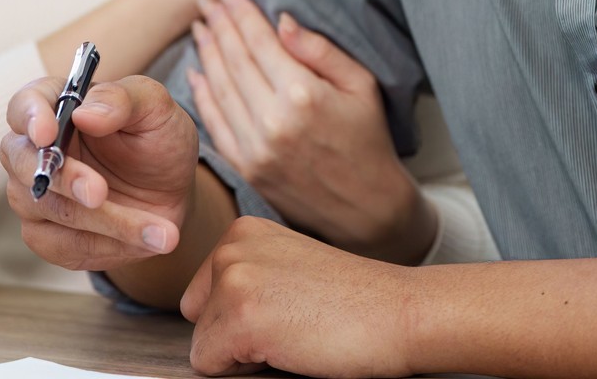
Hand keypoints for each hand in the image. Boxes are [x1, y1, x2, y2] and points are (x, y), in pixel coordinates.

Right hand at [1, 74, 198, 270]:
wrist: (171, 192)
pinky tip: (146, 240)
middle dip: (63, 179)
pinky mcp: (49, 236)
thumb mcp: (155, 108)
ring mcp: (36, 195)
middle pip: (21, 162)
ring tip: (159, 229)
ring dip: (104, 221)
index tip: (48, 134)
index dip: (30, 118)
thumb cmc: (156, 138)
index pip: (23, 105)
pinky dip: (108, 245)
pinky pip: (64, 246)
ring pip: (47, 210)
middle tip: (100, 192)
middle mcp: (35, 150)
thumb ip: (121, 101)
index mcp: (56, 106)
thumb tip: (84, 115)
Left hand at [181, 217, 416, 377]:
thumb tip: (208, 321)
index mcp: (242, 232)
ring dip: (241, 353)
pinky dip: (244, 372)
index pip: (203, 294)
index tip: (286, 309)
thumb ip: (247, 277)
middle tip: (289, 325)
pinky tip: (289, 348)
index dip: (241, 316)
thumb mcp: (286, 269)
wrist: (399, 312)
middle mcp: (230, 248)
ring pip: (203, 344)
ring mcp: (233, 280)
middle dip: (232, 332)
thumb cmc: (352, 301)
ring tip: (292, 335)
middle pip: (196, 317)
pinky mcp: (240, 318)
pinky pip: (209, 366)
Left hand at [188, 0, 434, 262]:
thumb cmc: (369, 140)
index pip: (260, 41)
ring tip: (200, 27)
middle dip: (218, 25)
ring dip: (206, 53)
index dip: (240, 13)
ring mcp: (255, 147)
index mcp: (303, 95)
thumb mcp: (361, 85)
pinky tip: (196, 71)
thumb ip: (319, 50)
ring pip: (219, 87)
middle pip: (234, 59)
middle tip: (205, 1)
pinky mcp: (246, 168)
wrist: (367, 208)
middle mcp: (273, 120)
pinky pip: (215, 123)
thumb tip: (281, 20)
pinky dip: (202, 94)